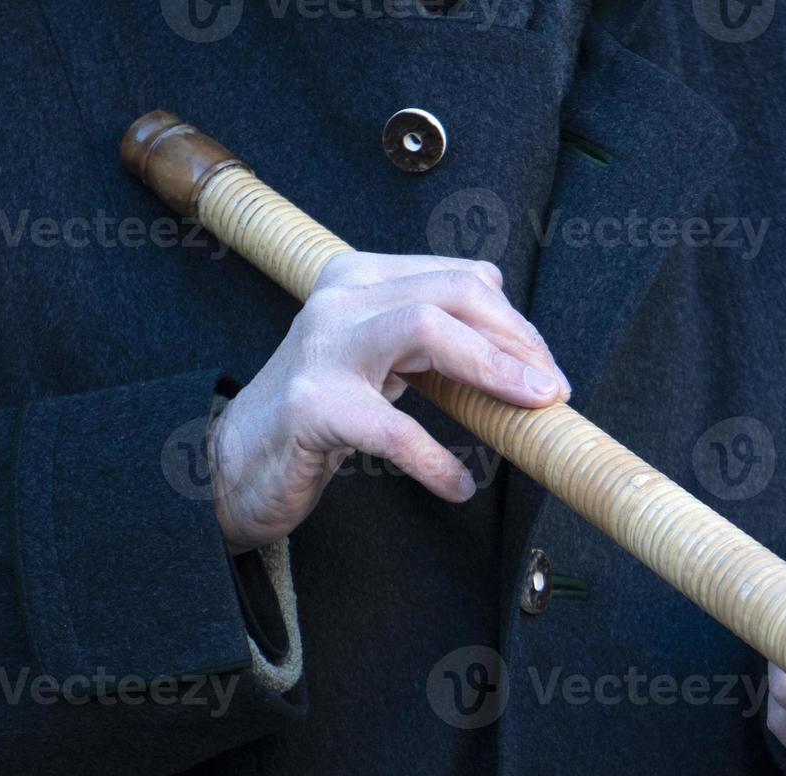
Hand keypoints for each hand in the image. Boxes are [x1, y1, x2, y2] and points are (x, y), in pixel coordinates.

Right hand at [208, 252, 569, 554]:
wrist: (234, 465)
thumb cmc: (319, 413)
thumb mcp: (379, 361)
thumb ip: (434, 342)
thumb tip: (522, 353)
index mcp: (362, 279)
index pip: (461, 280)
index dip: (516, 324)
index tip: (545, 369)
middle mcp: (340, 300)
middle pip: (454, 293)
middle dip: (517, 340)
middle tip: (551, 391)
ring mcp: (322, 349)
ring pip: (425, 328)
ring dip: (493, 371)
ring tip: (530, 412)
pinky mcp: (310, 407)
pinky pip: (392, 427)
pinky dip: (435, 460)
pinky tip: (459, 486)